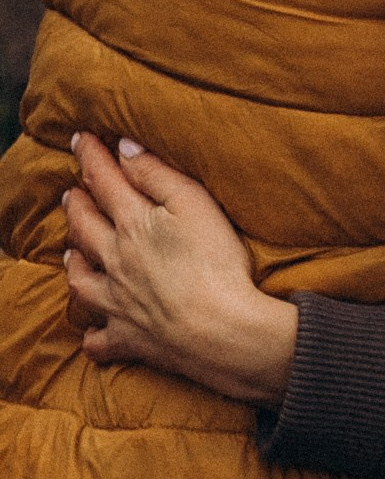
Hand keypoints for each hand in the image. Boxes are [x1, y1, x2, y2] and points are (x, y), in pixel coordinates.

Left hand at [62, 134, 298, 405]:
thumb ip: (157, 174)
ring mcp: (117, 301)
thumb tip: (123, 149)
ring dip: (74, 262)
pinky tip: (94, 328)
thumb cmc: (216, 264)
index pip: (104, 181)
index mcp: (133, 224)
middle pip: (85, 227)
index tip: (80, 138)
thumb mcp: (194, 204)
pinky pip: (99, 340)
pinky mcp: (128, 337)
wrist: (221, 331)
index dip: (91, 157)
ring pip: (81, 279)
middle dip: (76, 205)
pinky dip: (93, 334)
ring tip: (72, 251)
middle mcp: (115, 261)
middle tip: (71, 192)